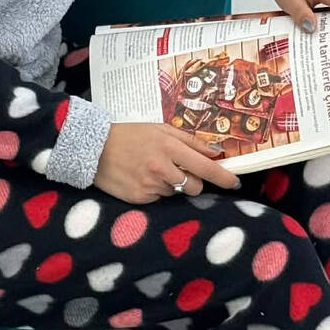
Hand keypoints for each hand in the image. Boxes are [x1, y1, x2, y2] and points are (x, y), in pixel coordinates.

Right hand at [93, 123, 242, 203]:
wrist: (93, 148)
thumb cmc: (130, 135)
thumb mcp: (160, 130)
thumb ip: (190, 141)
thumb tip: (215, 152)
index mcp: (169, 148)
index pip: (205, 167)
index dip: (223, 177)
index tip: (235, 182)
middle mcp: (161, 169)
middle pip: (194, 186)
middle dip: (192, 181)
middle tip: (177, 169)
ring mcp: (150, 186)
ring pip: (175, 193)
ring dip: (170, 184)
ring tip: (151, 170)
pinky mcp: (139, 199)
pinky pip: (158, 199)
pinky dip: (155, 191)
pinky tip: (142, 178)